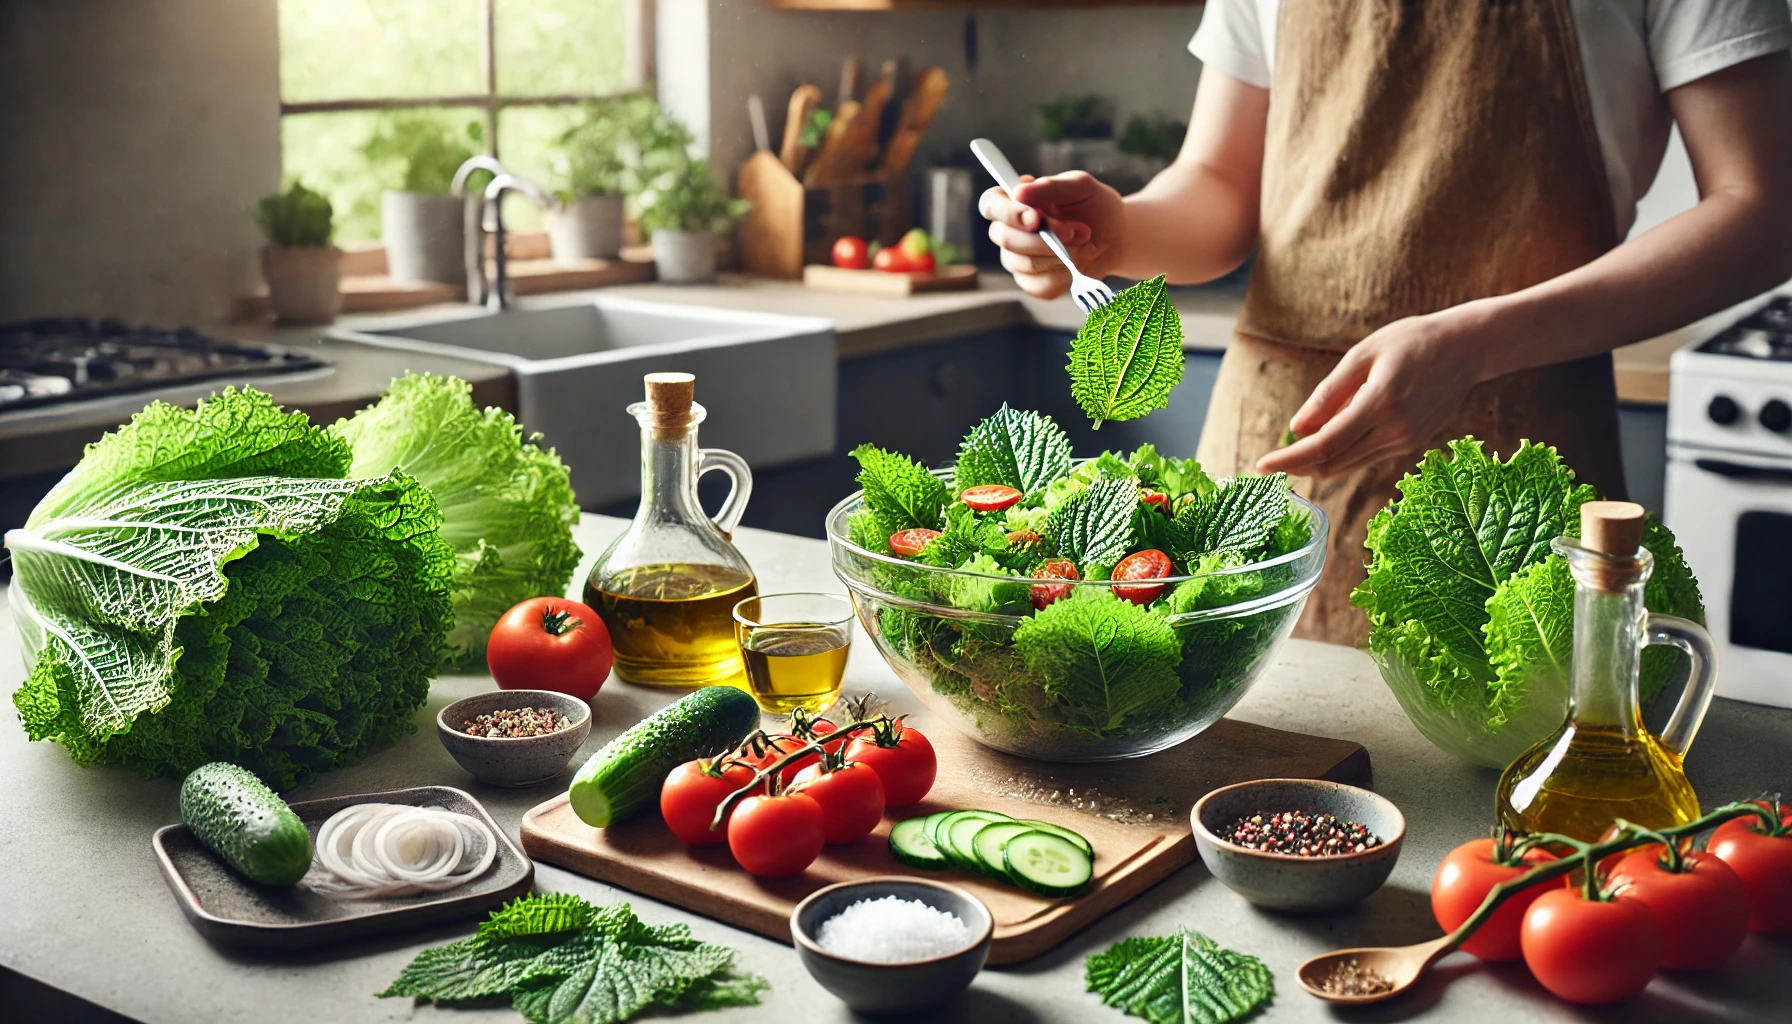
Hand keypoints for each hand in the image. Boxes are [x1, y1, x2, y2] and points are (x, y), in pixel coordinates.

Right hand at [978, 172, 1126, 297]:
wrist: (1116, 238)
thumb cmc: (1095, 206)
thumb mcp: (1080, 187)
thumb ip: (1051, 187)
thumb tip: (1019, 191)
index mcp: (1013, 201)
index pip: (991, 205)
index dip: (1008, 213)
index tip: (1037, 218)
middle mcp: (1008, 231)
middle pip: (1005, 238)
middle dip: (1046, 239)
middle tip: (1079, 231)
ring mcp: (1017, 260)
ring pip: (1024, 264)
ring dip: (1062, 256)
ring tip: (1086, 244)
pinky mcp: (1032, 283)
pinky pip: (1041, 285)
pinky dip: (1066, 275)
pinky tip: (1079, 263)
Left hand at [1255, 309, 1492, 477]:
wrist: (1467, 348)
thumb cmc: (1411, 341)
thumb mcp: (1363, 355)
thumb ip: (1328, 394)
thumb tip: (1297, 429)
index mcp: (1380, 403)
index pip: (1324, 444)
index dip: (1289, 459)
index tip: (1261, 465)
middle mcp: (1395, 430)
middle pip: (1333, 463)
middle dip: (1297, 466)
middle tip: (1268, 463)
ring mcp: (1406, 441)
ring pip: (1348, 465)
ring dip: (1317, 463)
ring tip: (1290, 455)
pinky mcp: (1411, 444)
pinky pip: (1366, 458)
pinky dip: (1341, 456)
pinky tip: (1325, 444)